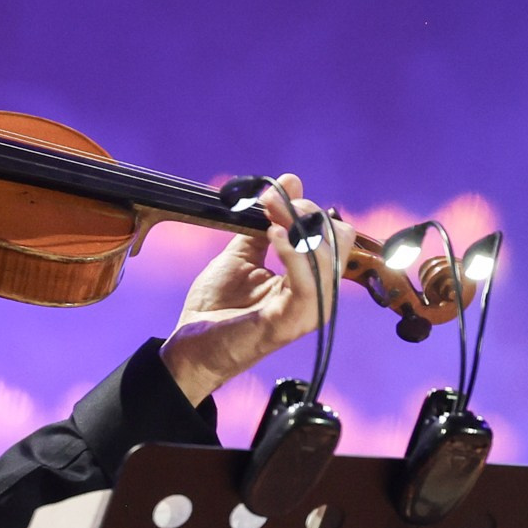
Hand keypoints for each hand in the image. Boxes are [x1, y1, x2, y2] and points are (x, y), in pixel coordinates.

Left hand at [159, 172, 356, 405]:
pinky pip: (308, 284)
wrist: (190, 346)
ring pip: (328, 257)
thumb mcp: (242, 254)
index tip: (270, 194)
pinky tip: (272, 234)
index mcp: (309, 279)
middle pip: (337, 239)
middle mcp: (317, 294)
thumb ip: (266, 223)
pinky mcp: (292, 322)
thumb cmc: (217, 307)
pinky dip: (292, 254)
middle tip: (272, 203)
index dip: (302, 208)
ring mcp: (308, 311)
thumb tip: (291, 182)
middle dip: (305, 213)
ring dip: (297, 226)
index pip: (329, 233)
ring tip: (268, 214)